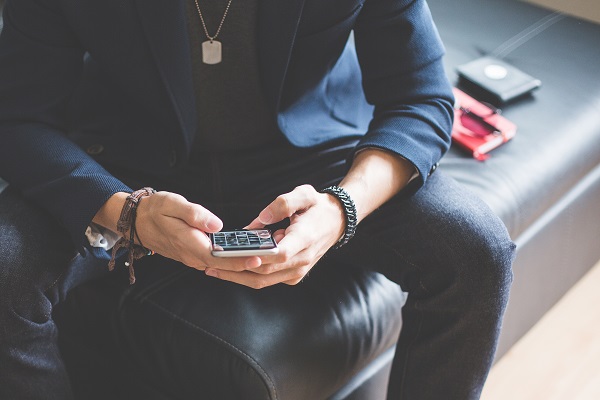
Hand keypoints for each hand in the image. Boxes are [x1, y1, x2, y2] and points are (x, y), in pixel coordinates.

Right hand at [131, 191, 262, 271]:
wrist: (137, 221)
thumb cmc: (155, 209)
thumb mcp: (172, 204)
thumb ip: (195, 214)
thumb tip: (217, 225)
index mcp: (189, 244)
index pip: (219, 257)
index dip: (239, 259)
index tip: (258, 257)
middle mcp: (192, 256)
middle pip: (224, 266)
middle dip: (247, 264)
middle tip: (271, 259)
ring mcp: (193, 258)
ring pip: (221, 266)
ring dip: (241, 264)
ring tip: (265, 256)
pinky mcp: (195, 256)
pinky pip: (216, 262)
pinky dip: (232, 261)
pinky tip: (247, 254)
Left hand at [204, 185, 345, 288]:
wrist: (337, 221)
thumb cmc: (317, 207)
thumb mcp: (305, 194)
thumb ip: (282, 203)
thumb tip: (258, 220)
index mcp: (305, 238)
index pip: (281, 253)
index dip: (259, 257)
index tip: (237, 255)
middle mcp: (302, 259)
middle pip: (265, 272)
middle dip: (235, 269)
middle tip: (210, 263)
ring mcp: (297, 271)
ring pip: (263, 280)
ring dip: (237, 277)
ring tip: (212, 269)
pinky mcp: (292, 275)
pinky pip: (267, 280)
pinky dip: (247, 276)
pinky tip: (229, 268)